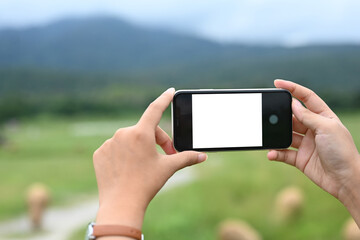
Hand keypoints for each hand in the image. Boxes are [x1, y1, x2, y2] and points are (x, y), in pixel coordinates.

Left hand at [93, 88, 206, 230]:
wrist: (121, 204)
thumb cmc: (146, 184)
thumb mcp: (168, 168)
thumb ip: (186, 158)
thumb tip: (203, 156)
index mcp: (141, 134)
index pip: (155, 109)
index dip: (164, 99)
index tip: (170, 91)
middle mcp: (123, 134)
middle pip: (145, 131)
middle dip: (157, 141)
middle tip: (165, 156)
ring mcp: (109, 143)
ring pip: (129, 140)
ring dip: (139, 148)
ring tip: (143, 166)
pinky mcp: (100, 153)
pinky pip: (115, 148)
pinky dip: (123, 155)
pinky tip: (127, 169)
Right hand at [268, 80, 359, 224]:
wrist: (346, 180)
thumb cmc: (342, 151)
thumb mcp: (326, 128)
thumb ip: (308, 116)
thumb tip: (293, 104)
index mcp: (323, 117)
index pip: (306, 98)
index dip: (293, 89)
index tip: (277, 83)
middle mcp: (314, 129)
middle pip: (293, 116)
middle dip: (280, 115)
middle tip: (269, 114)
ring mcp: (306, 144)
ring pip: (286, 135)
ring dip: (276, 135)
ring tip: (268, 135)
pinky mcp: (300, 159)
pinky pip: (284, 153)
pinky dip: (276, 153)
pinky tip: (271, 153)